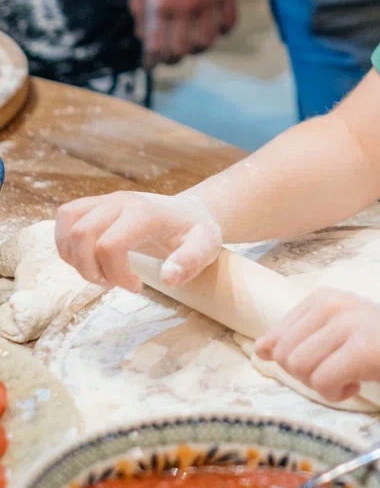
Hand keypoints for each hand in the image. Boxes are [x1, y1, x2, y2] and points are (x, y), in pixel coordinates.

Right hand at [55, 192, 222, 291]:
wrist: (189, 213)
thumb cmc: (195, 232)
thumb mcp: (206, 247)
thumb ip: (190, 261)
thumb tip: (169, 279)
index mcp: (146, 213)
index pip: (110, 244)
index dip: (116, 274)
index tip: (136, 287)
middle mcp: (121, 201)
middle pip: (82, 234)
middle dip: (89, 269)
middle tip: (112, 283)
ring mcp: (106, 200)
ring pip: (68, 224)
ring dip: (75, 257)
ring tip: (100, 272)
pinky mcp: (96, 204)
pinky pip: (65, 218)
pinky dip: (68, 245)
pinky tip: (90, 259)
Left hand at [129, 0, 236, 66]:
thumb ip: (138, 2)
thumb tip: (141, 31)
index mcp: (159, 1)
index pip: (156, 46)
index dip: (151, 60)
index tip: (150, 63)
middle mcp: (185, 7)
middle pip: (181, 50)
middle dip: (172, 57)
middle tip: (168, 54)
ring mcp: (210, 0)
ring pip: (207, 42)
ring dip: (197, 47)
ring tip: (191, 41)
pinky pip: (229, 24)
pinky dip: (220, 31)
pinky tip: (212, 24)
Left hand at [254, 289, 379, 404]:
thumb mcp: (339, 334)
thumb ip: (301, 338)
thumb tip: (260, 349)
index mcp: (323, 298)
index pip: (275, 340)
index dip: (297, 362)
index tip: (329, 360)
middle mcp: (332, 303)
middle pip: (285, 356)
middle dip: (308, 376)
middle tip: (342, 371)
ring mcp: (349, 323)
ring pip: (300, 368)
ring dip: (324, 385)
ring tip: (353, 375)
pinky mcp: (366, 347)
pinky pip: (325, 382)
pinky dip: (339, 393)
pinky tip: (361, 382)